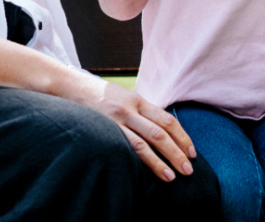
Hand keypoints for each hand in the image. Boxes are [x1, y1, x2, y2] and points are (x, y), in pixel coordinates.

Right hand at [73, 75, 196, 180]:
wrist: (72, 87)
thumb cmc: (102, 96)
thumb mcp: (126, 98)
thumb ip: (143, 113)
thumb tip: (163, 131)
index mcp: (140, 101)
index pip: (168, 120)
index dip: (183, 137)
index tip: (193, 152)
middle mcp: (131, 110)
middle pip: (160, 133)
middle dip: (177, 152)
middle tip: (189, 169)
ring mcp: (117, 120)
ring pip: (144, 144)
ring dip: (159, 162)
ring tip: (171, 176)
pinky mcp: (103, 130)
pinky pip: (124, 147)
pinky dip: (138, 160)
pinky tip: (145, 172)